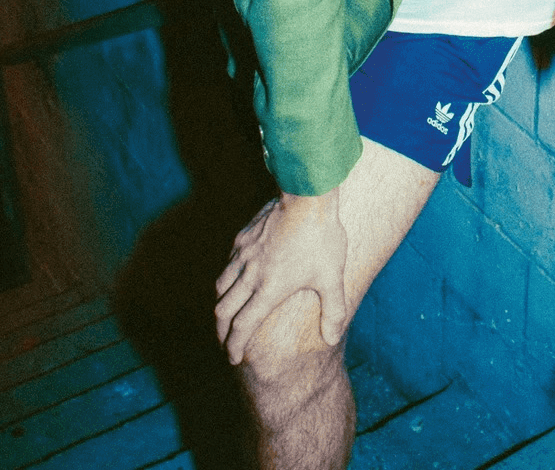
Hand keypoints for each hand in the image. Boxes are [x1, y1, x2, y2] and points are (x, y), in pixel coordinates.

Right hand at [214, 188, 348, 363]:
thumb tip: (332, 339)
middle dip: (221, 331)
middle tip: (225, 341)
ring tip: (226, 312)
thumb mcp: (332, 277)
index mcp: (268, 290)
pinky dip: (227, 276)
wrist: (307, 196)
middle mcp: (250, 275)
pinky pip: (228, 262)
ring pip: (221, 285)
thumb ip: (333, 310)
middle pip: (223, 310)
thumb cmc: (321, 238)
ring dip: (221, 304)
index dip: (234, 346)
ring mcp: (244, 254)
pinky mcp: (244, 236)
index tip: (233, 358)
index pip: (242, 327)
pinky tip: (236, 276)